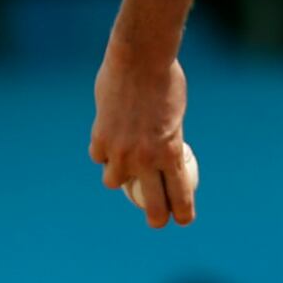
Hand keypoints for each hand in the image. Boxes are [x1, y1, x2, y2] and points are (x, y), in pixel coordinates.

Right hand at [92, 46, 194, 226]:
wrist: (140, 60)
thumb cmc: (165, 83)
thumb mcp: (176, 117)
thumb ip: (167, 141)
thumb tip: (166, 155)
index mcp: (171, 152)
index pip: (179, 194)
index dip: (182, 212)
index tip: (183, 220)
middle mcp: (145, 158)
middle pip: (150, 202)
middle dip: (155, 216)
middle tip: (157, 221)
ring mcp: (120, 150)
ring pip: (115, 181)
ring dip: (120, 179)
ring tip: (125, 175)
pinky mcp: (99, 137)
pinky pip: (99, 156)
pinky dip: (103, 154)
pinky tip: (107, 148)